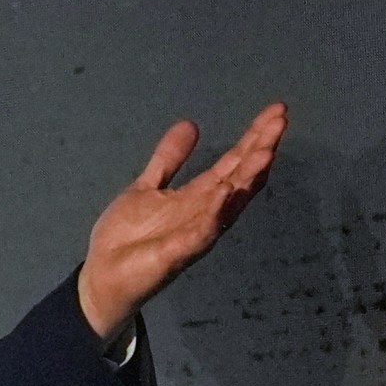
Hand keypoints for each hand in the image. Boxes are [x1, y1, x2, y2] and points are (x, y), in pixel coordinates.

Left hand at [77, 102, 287, 338]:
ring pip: (231, 203)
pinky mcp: (179, 252)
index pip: (234, 162)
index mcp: (200, 196)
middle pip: (241, 177)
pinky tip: (225, 191)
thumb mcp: (148, 187)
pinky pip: (202, 232)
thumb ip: (169, 159)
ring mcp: (196, 233)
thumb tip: (190, 124)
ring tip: (267, 151)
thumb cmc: (129, 236)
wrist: (104, 275)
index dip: (255, 137)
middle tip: (281, 120)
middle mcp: (207, 212)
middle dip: (261, 149)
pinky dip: (214, 212)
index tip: (276, 111)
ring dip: (249, 177)